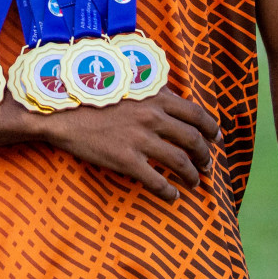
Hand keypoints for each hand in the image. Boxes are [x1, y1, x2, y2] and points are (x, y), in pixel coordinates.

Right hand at [35, 88, 220, 201]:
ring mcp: (140, 140)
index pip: (196, 114)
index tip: (217, 139)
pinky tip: (173, 196)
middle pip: (193, 141)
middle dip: (205, 156)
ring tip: (194, 183)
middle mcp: (152, 117)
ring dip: (192, 176)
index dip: (211, 130)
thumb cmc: (91, 94)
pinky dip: (170, 192)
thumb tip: (171, 96)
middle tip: (206, 166)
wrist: (60, 111)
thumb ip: (150, 89)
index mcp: (155, 96)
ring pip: (180, 163)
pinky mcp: (126, 160)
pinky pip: (157, 181)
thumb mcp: (126, 82)